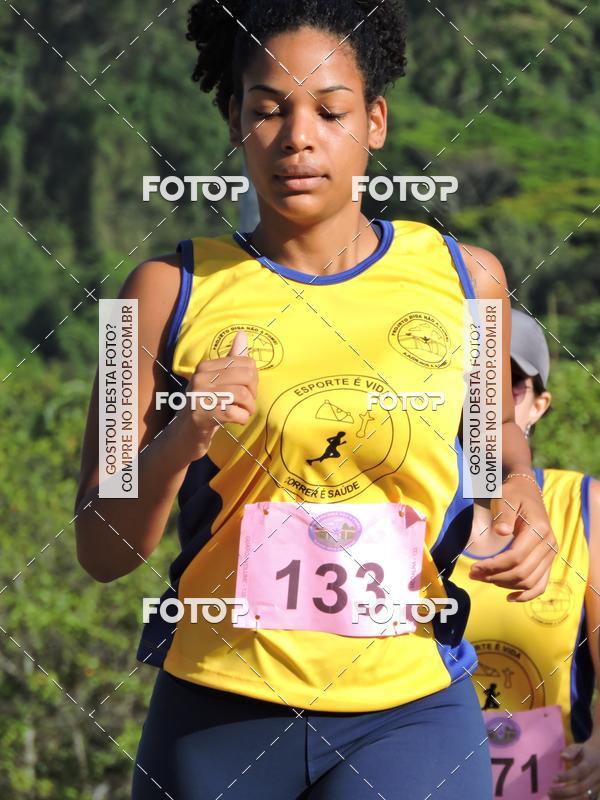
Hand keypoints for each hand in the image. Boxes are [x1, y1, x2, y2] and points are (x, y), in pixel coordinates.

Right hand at [171, 329, 257, 459]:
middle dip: (253, 392)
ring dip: (249, 408)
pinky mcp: (203, 415)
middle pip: (247, 376)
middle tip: (247, 403)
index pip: (245, 362)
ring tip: (244, 413)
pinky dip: (242, 418)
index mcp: (205, 366)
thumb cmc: (205, 405)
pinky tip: (238, 421)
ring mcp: (200, 396)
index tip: (246, 390)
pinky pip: (235, 413)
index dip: (252, 378)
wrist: (184, 434)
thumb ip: (232, 359)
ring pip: (243, 394)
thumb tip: (242, 334)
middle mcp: (201, 377)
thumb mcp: (217, 380)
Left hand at [468, 474, 556, 600]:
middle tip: (473, 574)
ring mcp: (550, 554)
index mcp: (539, 529)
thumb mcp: (505, 498)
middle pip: (522, 572)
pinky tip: (510, 598)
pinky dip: (527, 595)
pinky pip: (541, 584)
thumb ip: (504, 514)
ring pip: (530, 581)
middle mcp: (549, 544)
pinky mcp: (548, 560)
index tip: (474, 568)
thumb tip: (502, 531)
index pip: (516, 557)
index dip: (494, 566)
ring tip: (484, 579)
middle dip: (495, 577)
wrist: (526, 491)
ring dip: (506, 585)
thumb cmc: (512, 494)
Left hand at [548, 738, 599, 798]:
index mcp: (591, 764)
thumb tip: (563, 756)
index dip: (567, 777)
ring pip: (584, 797)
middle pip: (581, 788)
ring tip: (553, 798)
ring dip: (568, 799)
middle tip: (550, 791)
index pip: (580, 772)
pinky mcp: (596, 793)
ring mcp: (597, 787)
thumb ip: (572, 751)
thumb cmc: (588, 751)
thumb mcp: (580, 747)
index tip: (553, 779)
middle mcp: (596, 777)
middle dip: (564, 791)